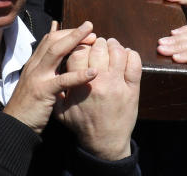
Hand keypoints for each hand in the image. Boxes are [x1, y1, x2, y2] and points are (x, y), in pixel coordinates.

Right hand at [4, 21, 97, 134]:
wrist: (15, 125)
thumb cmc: (30, 104)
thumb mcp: (37, 81)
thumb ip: (47, 68)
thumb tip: (59, 55)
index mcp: (35, 63)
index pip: (50, 39)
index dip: (68, 32)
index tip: (85, 30)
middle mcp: (34, 66)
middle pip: (53, 40)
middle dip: (73, 32)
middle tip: (91, 28)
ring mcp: (37, 77)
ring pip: (55, 52)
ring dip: (75, 41)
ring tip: (94, 38)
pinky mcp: (42, 92)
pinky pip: (62, 81)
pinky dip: (78, 75)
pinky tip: (93, 73)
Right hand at [55, 37, 139, 159]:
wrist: (105, 143)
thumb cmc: (82, 126)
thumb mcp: (61, 111)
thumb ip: (56, 91)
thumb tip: (52, 71)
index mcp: (79, 87)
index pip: (78, 53)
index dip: (80, 45)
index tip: (83, 46)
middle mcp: (99, 83)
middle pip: (98, 48)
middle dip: (97, 43)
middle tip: (97, 43)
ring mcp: (117, 85)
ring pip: (117, 52)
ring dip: (113, 45)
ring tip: (110, 46)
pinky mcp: (132, 89)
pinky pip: (134, 63)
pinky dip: (130, 54)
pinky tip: (125, 55)